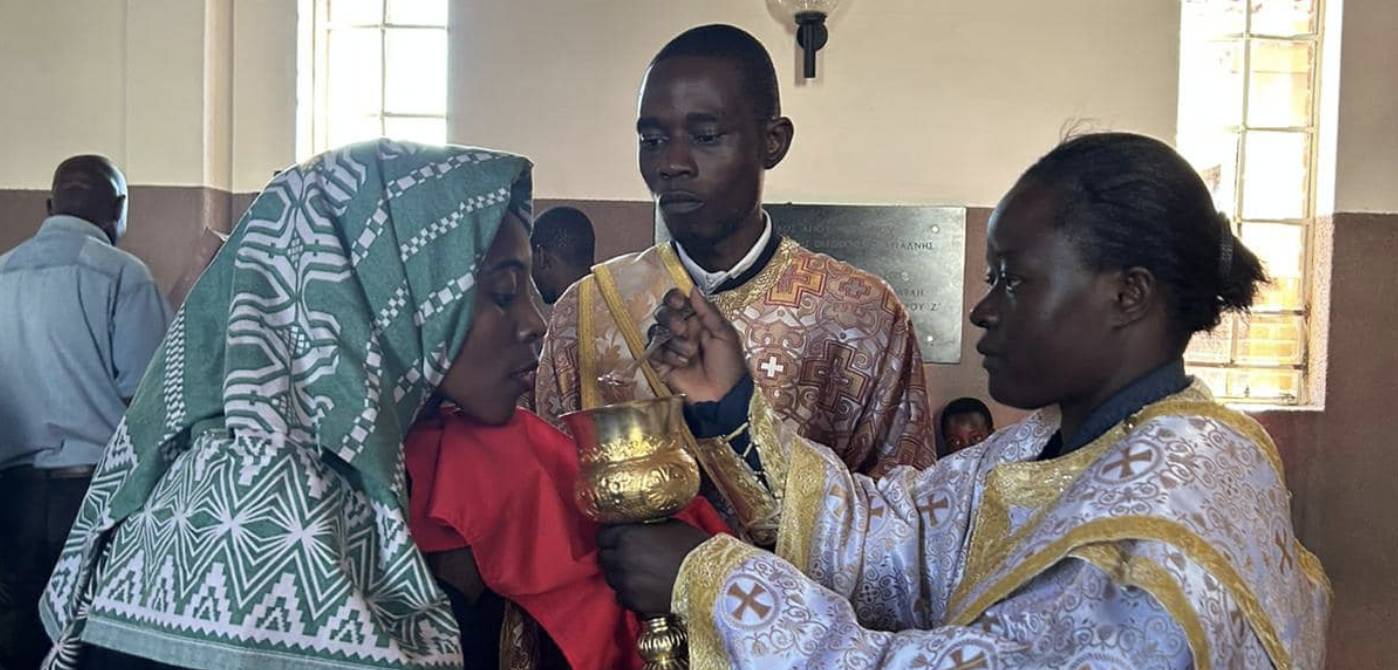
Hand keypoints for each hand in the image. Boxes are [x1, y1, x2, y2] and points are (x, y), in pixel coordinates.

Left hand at [596, 520, 710, 616]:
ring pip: (611, 578)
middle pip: (603, 557)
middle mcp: (621, 558)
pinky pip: (621, 596)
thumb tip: (638, 526)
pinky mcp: (632, 601)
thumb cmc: (693, 547)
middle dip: (613, 555)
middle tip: (628, 556)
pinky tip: (644, 588)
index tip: (618, 538)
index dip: (610, 536)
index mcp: (627, 535)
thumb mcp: (669, 525)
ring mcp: (625, 582)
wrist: (709, 578)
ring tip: (638, 573)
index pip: (602, 535)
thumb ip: (646, 527)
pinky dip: (628, 592)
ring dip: (620, 574)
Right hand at [649, 288, 746, 402]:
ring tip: (690, 354)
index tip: (679, 303)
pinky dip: (667, 356)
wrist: (723, 395)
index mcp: (696, 320)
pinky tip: (680, 364)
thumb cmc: (729, 364)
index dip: (673, 299)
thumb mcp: (724, 334)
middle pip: (662, 313)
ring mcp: (670, 347)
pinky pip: (654, 352)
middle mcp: (681, 331)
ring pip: (656, 332)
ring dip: (673, 342)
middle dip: (671, 320)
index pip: (677, 302)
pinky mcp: (661, 364)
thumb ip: (708, 312)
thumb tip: (693, 289)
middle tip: (682, 330)